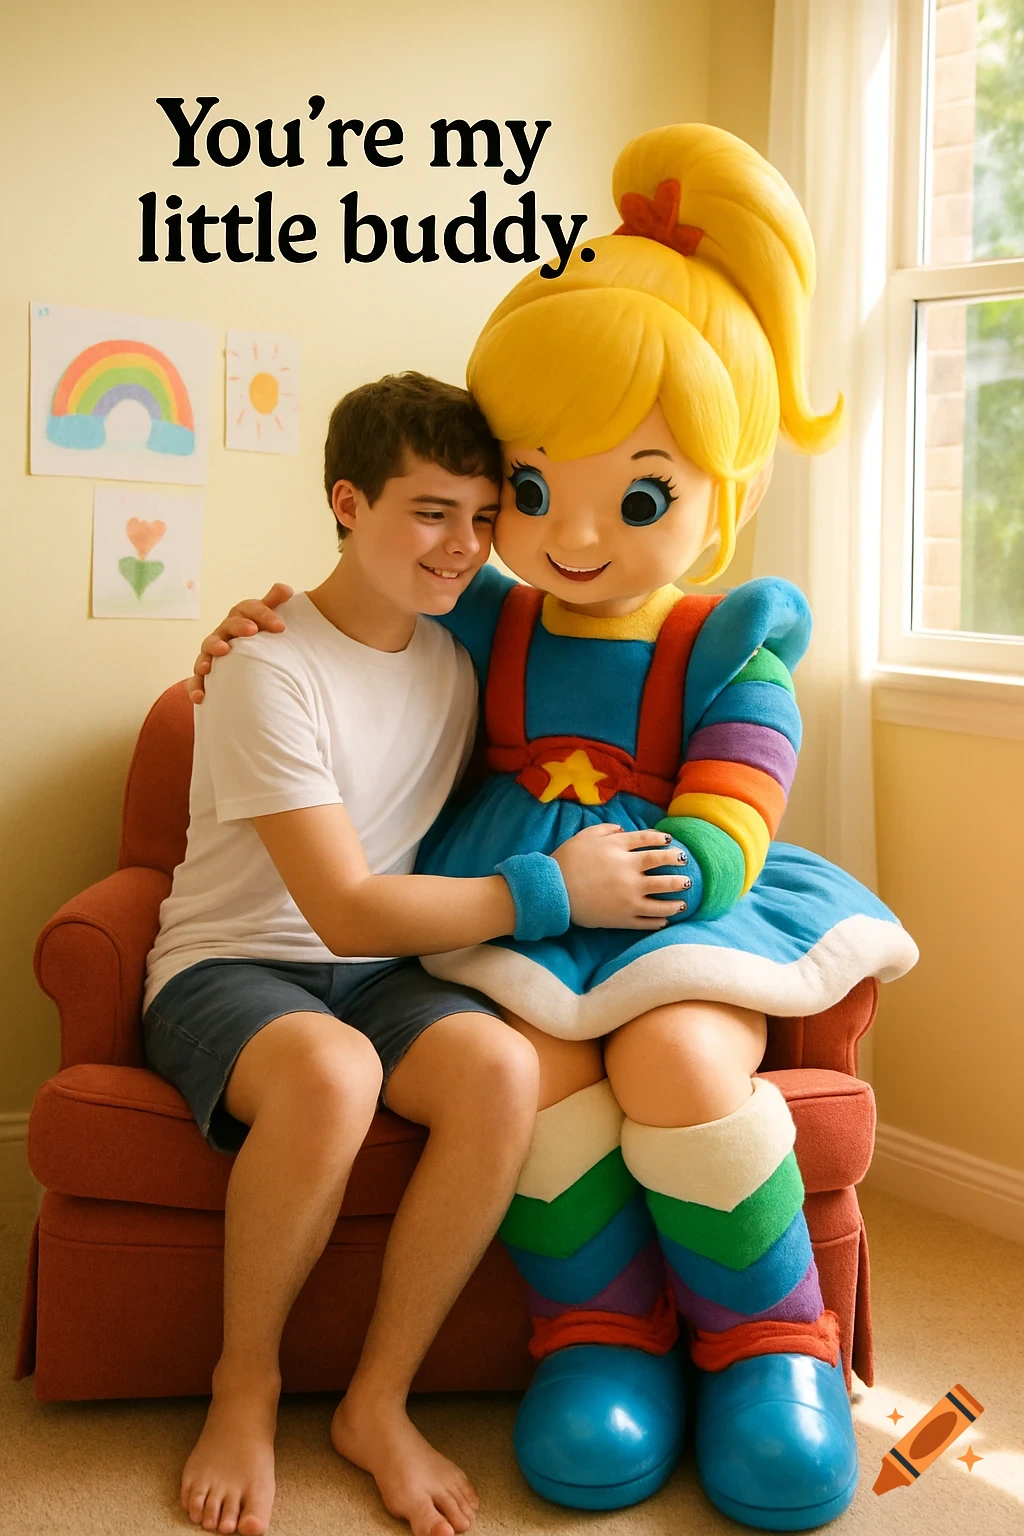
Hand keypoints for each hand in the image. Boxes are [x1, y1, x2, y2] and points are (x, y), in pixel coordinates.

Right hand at [187, 583, 292, 703]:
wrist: (242, 656)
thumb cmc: (257, 634)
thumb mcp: (266, 617)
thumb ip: (274, 602)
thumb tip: (286, 588)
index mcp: (240, 617)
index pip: (250, 610)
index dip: (264, 615)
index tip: (281, 626)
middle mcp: (223, 632)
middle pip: (227, 627)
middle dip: (238, 627)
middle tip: (251, 631)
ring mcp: (211, 652)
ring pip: (207, 650)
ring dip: (212, 652)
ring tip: (217, 657)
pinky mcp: (204, 673)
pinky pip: (195, 680)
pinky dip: (195, 687)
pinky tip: (200, 697)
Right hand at [552, 822, 692, 929]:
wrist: (552, 891)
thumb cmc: (566, 861)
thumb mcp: (585, 837)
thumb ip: (606, 830)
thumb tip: (623, 830)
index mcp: (619, 850)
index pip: (649, 842)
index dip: (663, 841)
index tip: (671, 843)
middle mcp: (629, 872)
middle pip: (662, 867)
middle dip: (678, 866)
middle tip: (686, 868)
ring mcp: (628, 897)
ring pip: (661, 898)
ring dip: (676, 899)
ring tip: (684, 900)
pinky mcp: (622, 918)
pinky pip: (646, 921)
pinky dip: (658, 921)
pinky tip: (665, 920)